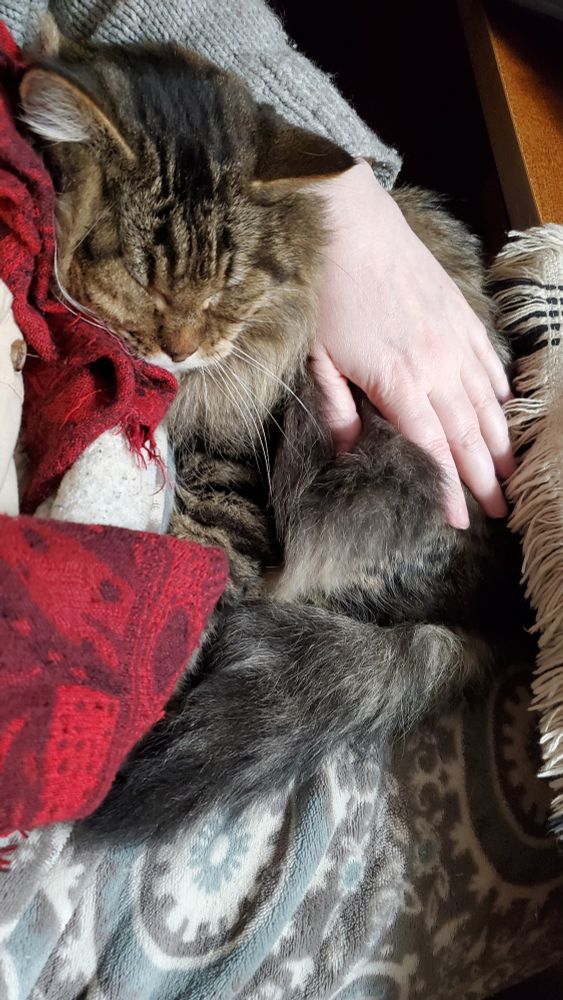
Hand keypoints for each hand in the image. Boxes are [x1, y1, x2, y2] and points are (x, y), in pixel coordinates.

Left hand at [310, 160, 514, 528]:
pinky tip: (505, 409)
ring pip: (485, 401)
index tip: (459, 519)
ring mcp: (453, 337)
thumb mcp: (319, 357)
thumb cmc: (325, 291)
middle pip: (467, 433)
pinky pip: (487, 360)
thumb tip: (349, 454)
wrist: (347, 221)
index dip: (447, 488)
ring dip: (500, 441)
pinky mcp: (459, 312)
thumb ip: (338, 409)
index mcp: (397, 381)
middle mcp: (435, 364)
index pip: (430, 448)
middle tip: (502, 509)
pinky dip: (500, 390)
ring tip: (514, 471)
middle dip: (486, 476)